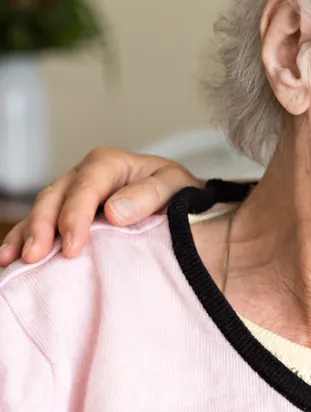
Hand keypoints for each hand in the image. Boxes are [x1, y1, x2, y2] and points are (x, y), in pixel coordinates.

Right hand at [0, 147, 200, 266]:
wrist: (180, 203)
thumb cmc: (177, 193)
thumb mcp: (175, 186)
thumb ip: (149, 194)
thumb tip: (114, 211)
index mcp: (109, 163)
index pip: (86, 187)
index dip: (76, 216)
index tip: (73, 247)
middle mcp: (84, 176)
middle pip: (55, 197)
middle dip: (43, 227)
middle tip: (37, 256)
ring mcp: (70, 195)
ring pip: (41, 210)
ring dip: (27, 235)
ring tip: (16, 259)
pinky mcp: (64, 214)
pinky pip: (38, 225)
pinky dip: (22, 239)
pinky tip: (9, 258)